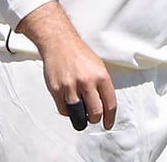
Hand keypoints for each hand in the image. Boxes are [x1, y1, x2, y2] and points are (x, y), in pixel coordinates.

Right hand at [17, 1, 116, 130]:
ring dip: (80, 117)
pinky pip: (63, 109)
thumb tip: (105, 106)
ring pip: (78, 114)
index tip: (107, 124)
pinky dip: (67, 110)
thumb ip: (102, 86)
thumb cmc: (78, 53)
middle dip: (94, 119)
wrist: (58, 41)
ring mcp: (70, 85)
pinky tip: (68, 104)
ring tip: (80, 112)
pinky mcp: (56, 88)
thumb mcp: (98, 67)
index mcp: (101, 77)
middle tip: (92, 117)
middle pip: (95, 113)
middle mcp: (87, 82)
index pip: (110, 105)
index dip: (109, 119)